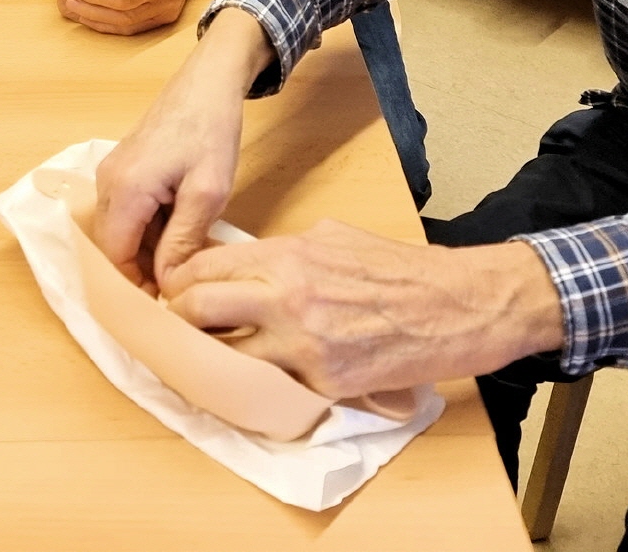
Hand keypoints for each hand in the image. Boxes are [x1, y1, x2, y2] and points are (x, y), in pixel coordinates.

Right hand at [91, 7, 269, 287]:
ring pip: (120, 230)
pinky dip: (148, 228)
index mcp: (125, 190)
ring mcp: (111, 173)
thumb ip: (182, 241)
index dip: (137, 287)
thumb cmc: (212, 131)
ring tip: (187, 257)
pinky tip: (181, 229)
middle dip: (143, 270)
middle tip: (182, 285)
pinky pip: (126, 212)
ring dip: (148, 249)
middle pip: (113, 246)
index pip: (115, 257)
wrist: (208, 81)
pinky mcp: (121, 168)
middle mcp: (107, 183)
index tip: (168, 305)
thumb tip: (166, 285)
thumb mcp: (208, 192)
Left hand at [161, 223, 565, 397]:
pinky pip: (271, 390)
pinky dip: (260, 387)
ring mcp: (303, 345)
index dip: (178, 283)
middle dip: (181, 321)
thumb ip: (283, 252)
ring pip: (225, 358)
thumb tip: (243, 265)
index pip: (202, 268)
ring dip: (215, 360)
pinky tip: (261, 381)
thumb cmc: (396, 269)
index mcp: (287, 256)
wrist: (452, 306)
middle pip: (197, 311)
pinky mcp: (324, 383)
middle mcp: (286, 298)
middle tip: (184, 329)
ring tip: (216, 359)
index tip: (174, 293)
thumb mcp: (332, 237)